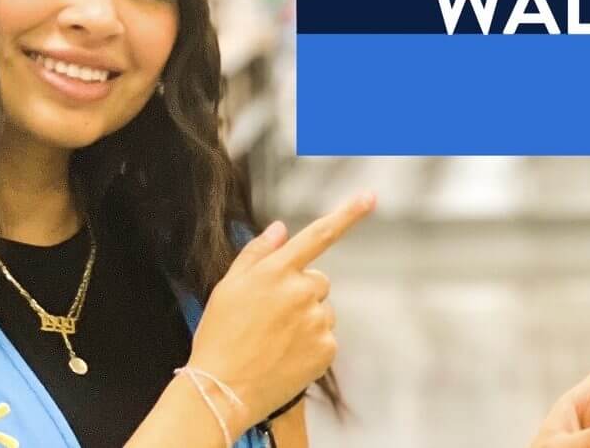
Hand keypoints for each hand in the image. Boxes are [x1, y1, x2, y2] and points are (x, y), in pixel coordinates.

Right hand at [188, 192, 375, 427]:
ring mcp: (317, 321)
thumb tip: (281, 228)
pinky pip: (326, 336)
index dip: (347, 214)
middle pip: (317, 280)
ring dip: (306, 319)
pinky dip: (311, 344)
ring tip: (275, 340)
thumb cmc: (219, 336)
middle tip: (271, 316)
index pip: (318, 235)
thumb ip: (257, 253)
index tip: (370, 197)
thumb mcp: (228, 287)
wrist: (222, 391)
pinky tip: (286, 356)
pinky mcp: (326, 348)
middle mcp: (301, 291)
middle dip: (301, 292)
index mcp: (276, 270)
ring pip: (322, 310)